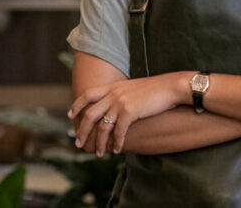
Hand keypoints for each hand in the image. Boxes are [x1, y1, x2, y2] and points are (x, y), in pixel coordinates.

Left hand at [67, 72, 188, 155]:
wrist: (171, 87)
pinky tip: (117, 151)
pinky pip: (118, 132)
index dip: (76, 105)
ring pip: (102, 126)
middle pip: (89, 114)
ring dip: (99, 143)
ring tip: (99, 154)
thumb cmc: (155, 89)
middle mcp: (112, 94)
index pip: (87, 94)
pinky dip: (116, 143)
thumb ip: (121, 95)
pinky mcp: (129, 111)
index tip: (70, 116)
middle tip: (78, 143)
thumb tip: (115, 106)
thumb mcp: (133, 88)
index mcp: (112, 86)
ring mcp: (120, 102)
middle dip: (82, 131)